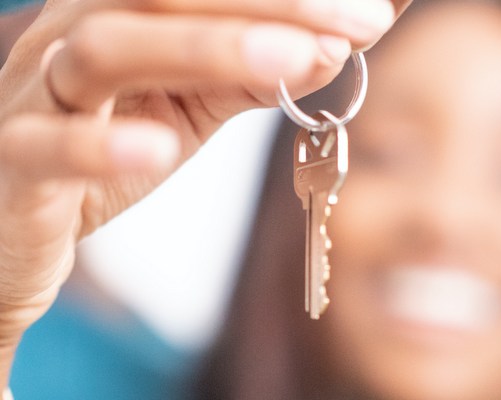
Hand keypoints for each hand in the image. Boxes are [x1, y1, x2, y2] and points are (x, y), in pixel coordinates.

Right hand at [0, 0, 410, 348]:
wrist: (22, 209)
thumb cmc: (113, 139)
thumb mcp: (193, 101)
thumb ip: (255, 72)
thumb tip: (337, 44)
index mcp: (126, 13)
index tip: (373, 7)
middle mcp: (76, 33)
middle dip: (272, 4)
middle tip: (361, 22)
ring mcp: (39, 93)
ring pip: (107, 48)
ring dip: (206, 48)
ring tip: (295, 61)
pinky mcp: (16, 160)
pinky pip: (50, 145)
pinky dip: (103, 145)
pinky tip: (158, 150)